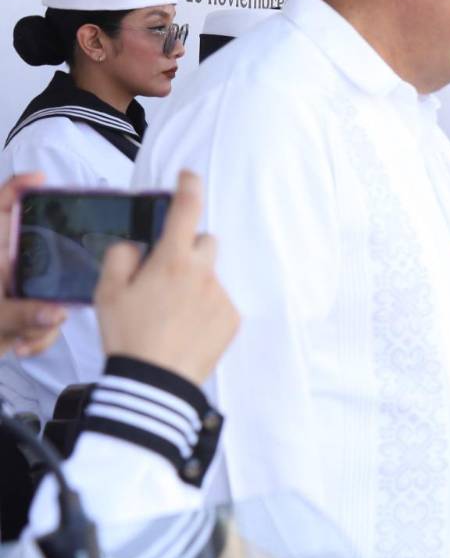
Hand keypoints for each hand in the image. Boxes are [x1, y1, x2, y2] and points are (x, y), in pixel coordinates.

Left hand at [0, 174, 66, 356]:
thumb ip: (23, 316)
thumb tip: (59, 313)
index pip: (2, 210)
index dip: (18, 188)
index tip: (39, 179)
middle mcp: (9, 268)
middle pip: (40, 247)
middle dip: (52, 274)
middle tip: (51, 297)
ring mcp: (21, 288)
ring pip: (51, 288)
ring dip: (40, 320)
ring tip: (22, 334)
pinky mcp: (31, 309)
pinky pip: (50, 316)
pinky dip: (41, 336)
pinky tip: (24, 346)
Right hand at [96, 170, 238, 385]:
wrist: (155, 382)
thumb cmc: (128, 336)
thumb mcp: (108, 292)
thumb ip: (121, 257)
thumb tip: (137, 246)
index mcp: (172, 260)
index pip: (186, 210)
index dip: (189, 187)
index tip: (189, 176)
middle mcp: (203, 273)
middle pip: (205, 242)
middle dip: (188, 249)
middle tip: (165, 273)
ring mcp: (222, 295)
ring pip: (210, 276)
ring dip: (195, 283)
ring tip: (171, 313)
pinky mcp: (233, 318)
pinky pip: (220, 302)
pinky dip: (206, 308)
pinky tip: (186, 328)